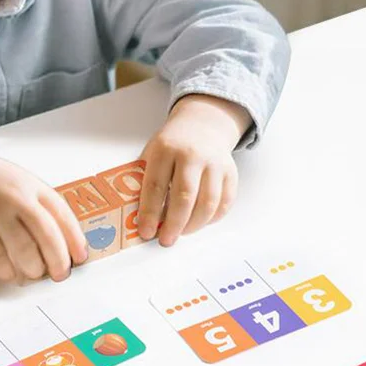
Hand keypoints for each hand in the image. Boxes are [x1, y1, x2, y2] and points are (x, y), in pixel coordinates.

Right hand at [0, 148, 88, 284]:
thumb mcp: (12, 179)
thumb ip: (33, 201)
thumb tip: (53, 239)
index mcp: (30, 183)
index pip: (62, 214)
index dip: (74, 239)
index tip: (80, 257)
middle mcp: (16, 196)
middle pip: (48, 236)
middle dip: (58, 261)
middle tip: (60, 274)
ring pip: (25, 250)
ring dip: (33, 268)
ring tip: (34, 274)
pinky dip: (6, 270)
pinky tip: (9, 272)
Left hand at [135, 94, 250, 246]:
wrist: (202, 125)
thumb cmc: (171, 146)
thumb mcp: (151, 154)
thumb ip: (143, 180)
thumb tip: (135, 216)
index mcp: (165, 149)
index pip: (155, 186)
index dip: (149, 213)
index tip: (145, 232)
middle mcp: (192, 155)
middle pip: (184, 196)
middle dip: (174, 224)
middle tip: (166, 240)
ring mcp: (214, 163)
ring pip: (208, 202)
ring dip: (194, 225)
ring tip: (182, 233)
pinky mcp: (230, 172)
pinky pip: (225, 202)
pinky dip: (212, 218)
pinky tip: (199, 222)